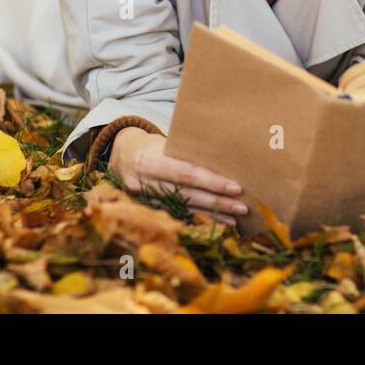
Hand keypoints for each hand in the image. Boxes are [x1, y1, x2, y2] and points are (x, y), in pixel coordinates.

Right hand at [108, 129, 247, 226]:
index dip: (211, 181)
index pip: (186, 173)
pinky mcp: (149, 209)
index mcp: (149, 161)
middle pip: (187, 195)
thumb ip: (186, 152)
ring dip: (212, 214)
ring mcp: (145, 200)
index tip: (235, 187)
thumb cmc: (151, 145)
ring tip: (236, 217)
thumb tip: (223, 159)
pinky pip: (179, 215)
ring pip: (184, 209)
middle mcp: (145, 183)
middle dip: (217, 202)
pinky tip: (218, 221)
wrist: (122, 156)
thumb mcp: (164, 142)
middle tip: (242, 206)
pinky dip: (200, 218)